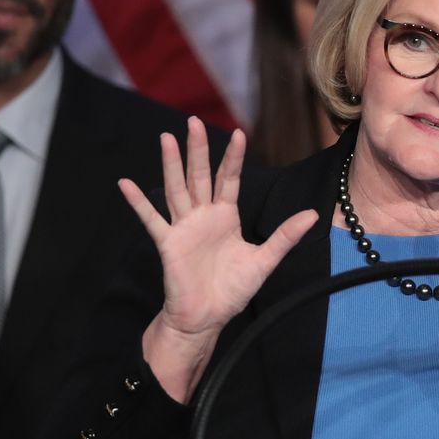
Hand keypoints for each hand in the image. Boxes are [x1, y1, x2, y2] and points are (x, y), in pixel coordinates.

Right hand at [119, 118, 317, 401]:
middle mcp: (203, 216)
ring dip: (171, 165)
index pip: (228, 180)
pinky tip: (125, 183)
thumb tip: (313, 215)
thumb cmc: (232, 290)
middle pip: (199, 176)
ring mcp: (183, 228)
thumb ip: (285, 236)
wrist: (207, 317)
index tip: (238, 133)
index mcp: (225, 217)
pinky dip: (138, 203)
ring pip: (176, 189)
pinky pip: (152, 220)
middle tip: (193, 121)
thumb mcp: (264, 260)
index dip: (232, 158)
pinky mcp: (168, 243)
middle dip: (197, 150)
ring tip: (167, 138)